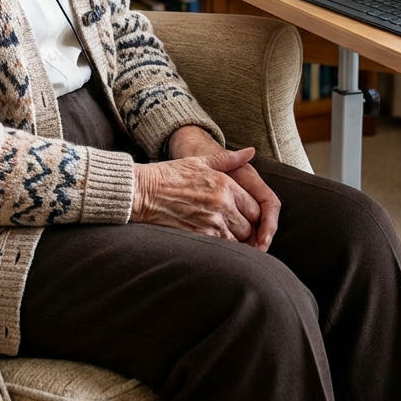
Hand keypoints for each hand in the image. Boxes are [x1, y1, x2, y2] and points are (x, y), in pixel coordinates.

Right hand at [132, 148, 260, 242]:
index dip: (253, 214)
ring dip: (235, 239)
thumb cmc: (170, 175)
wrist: (143, 191)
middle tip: (236, 226)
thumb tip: (250, 151)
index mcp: (225, 184)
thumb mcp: (200, 161)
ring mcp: (211, 222)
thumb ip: (228, 159)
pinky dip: (223, 247)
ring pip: (239, 240)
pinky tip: (214, 240)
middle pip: (250, 226)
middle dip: (246, 228)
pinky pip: (223, 248)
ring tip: (224, 233)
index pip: (256, 207)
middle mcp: (222, 204)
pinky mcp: (199, 237)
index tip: (245, 215)